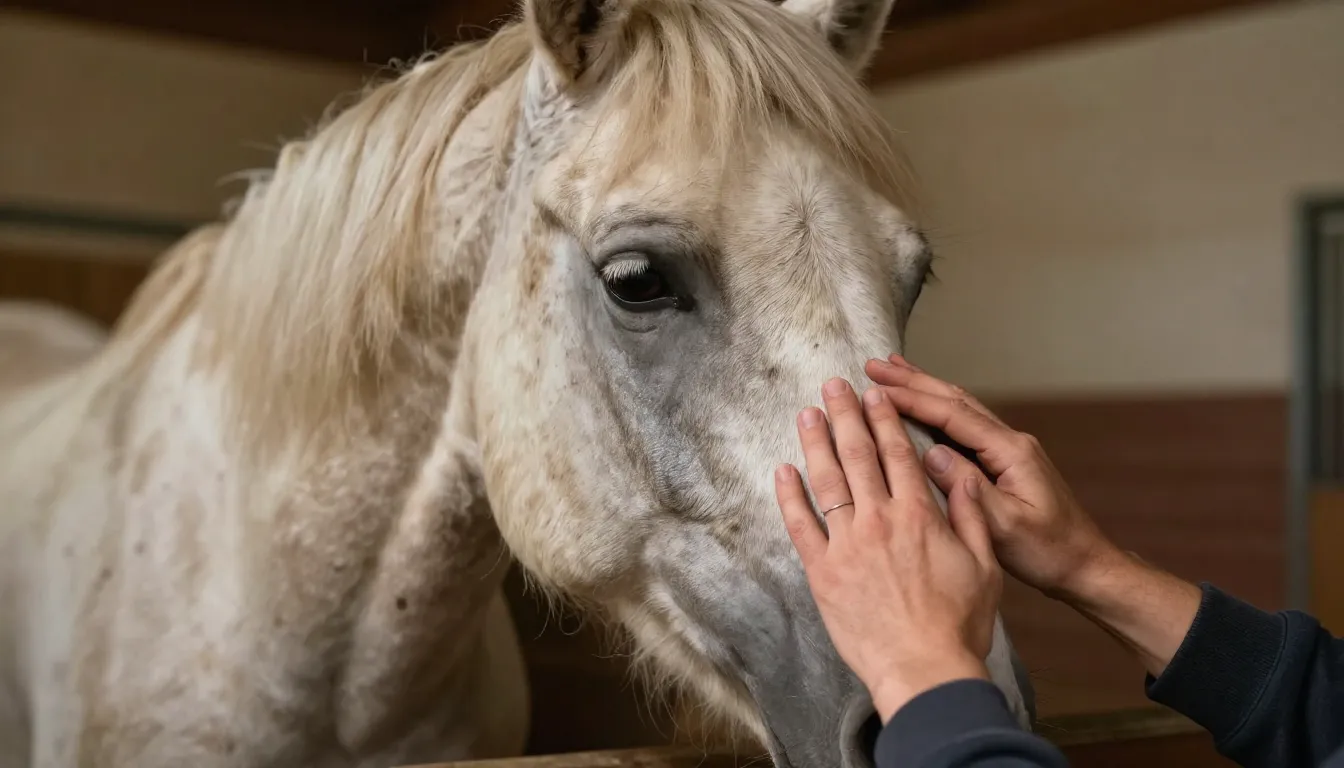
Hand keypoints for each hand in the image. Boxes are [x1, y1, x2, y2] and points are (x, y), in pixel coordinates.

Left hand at [774, 377, 1001, 721]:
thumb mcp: (984, 565)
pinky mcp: (823, 572)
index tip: (874, 394)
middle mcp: (880, 521)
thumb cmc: (959, 624)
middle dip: (845, 415)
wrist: (924, 670)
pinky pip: (800, 525)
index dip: (884, 419)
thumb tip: (961, 471)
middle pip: (858, 456)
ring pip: (827, 482)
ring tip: (808, 413)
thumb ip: (970, 514)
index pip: (899, 454)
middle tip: (833, 386)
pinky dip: (789, 495)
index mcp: (920, 516)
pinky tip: (783, 470)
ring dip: (815, 443)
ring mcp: (847, 545)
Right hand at [866, 355, 1200, 676]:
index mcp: (1010, 452)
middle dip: (914, 381)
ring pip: (961, 408)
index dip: (912, 399)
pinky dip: (938, 410)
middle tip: (875, 365)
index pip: (953, 415)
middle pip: (956, 400)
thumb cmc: (1049, 552)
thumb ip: (967, 487)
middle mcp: (1011, 442)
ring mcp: (1010, 450)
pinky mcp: (1006, 462)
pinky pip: (965, 426)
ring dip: (925, 389)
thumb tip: (930, 453)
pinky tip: (923, 407)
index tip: (876, 388)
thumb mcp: (1005, 526)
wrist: (1085, 566)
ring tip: (893, 371)